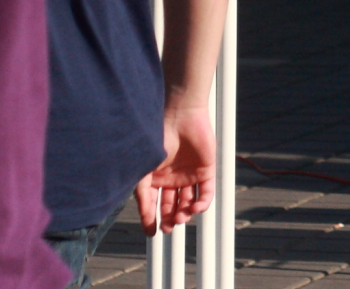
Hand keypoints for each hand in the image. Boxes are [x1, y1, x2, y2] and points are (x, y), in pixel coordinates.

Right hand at [135, 102, 215, 235]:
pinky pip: (206, 191)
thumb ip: (143, 193)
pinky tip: (195, 209)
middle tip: (168, 228)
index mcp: (156, 178)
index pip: (154, 204)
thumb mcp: (144, 169)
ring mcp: (190, 174)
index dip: (152, 219)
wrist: (180, 116)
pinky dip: (202, 203)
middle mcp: (173, 178)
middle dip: (170, 219)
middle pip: (172, 206)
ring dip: (185, 213)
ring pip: (189, 201)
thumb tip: (144, 216)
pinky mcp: (206, 169)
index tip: (152, 233)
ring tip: (180, 217)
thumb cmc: (158, 138)